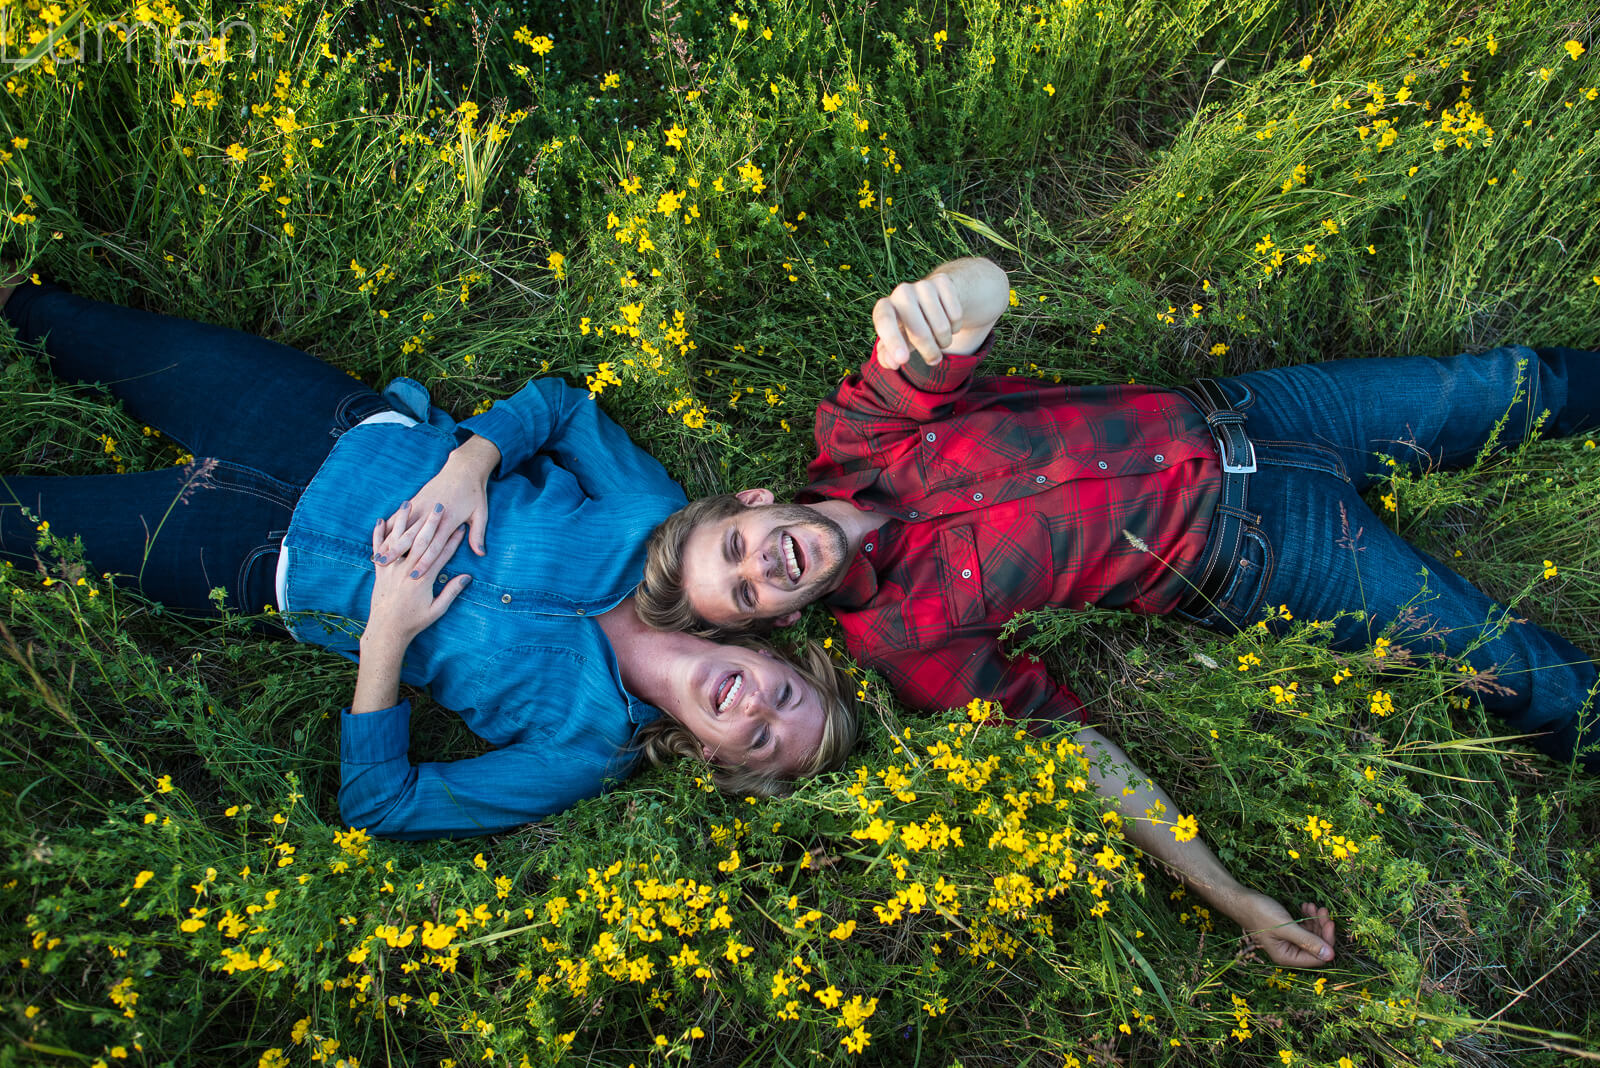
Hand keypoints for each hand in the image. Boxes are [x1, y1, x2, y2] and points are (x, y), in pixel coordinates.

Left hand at [365, 501, 471, 645]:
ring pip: (398, 540)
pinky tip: (381, 520)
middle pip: (421, 541)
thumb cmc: (414, 622)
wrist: (386, 631)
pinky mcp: (380, 571)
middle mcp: (407, 571)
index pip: (440, 554)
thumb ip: (451, 592)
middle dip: (431, 522)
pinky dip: (378, 534)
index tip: (460, 526)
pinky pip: (378, 549)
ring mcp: (391, 569)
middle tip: (439, 506)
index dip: (452, 540)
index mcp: (423, 580)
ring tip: (408, 502)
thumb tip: (467, 577)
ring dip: (403, 520)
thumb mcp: (437, 610)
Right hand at [375, 436, 499, 559]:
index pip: (434, 547)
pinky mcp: (416, 500)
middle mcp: (431, 515)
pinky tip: (379, 535)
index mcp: (448, 522)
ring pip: (402, 528)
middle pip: (412, 538)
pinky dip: (389, 525)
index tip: (414, 576)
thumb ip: (478, 535)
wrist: (464, 469)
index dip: (424, 562)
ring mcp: (421, 506)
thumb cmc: (474, 494)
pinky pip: (399, 515)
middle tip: (384, 567)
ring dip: (389, 542)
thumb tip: (481, 554)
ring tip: (378, 555)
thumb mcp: (481, 514)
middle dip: (398, 553)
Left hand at [872, 274, 963, 370]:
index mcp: (885, 307)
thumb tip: (892, 363)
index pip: (884, 321)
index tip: (903, 360)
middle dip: (929, 352)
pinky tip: (949, 322)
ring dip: (944, 341)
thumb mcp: (898, 341)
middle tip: (933, 360)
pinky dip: (956, 327)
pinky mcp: (943, 281)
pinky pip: (956, 315)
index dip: (893, 341)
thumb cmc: (911, 326)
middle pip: (919, 332)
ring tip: (940, 338)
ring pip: (941, 327)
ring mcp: (923, 285)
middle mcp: (901, 292)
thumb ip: (888, 356)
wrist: (935, 298)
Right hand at [1233, 895, 1335, 968]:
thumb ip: (1307, 941)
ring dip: (1315, 921)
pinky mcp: (1287, 932)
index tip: (1329, 922)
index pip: (1317, 957)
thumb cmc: (1259, 913)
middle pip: (1316, 946)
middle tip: (1322, 910)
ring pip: (1312, 936)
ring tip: (1312, 906)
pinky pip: (1304, 928)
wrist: (1241, 899)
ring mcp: (1288, 942)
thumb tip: (1331, 955)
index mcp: (1287, 957)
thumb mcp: (1285, 927)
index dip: (1326, 941)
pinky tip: (1305, 906)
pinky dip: (1307, 918)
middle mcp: (1289, 952)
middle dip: (1321, 928)